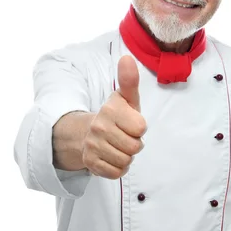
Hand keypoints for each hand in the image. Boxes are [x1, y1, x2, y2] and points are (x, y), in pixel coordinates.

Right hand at [82, 55, 147, 178]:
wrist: (89, 134)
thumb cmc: (117, 116)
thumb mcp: (126, 98)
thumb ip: (129, 80)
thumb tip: (127, 58)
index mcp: (109, 110)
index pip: (141, 128)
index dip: (139, 128)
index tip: (130, 123)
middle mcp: (98, 128)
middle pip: (135, 147)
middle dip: (134, 144)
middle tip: (124, 136)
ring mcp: (92, 146)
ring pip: (126, 161)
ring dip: (127, 156)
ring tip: (118, 146)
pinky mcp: (90, 163)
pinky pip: (117, 172)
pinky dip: (118, 168)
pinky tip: (112, 157)